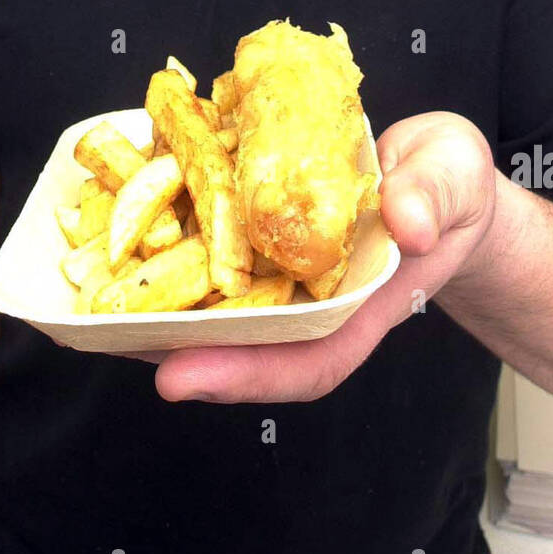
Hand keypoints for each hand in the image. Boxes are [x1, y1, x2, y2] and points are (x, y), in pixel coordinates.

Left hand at [125, 112, 497, 402]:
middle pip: (244, 347)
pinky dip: (174, 247)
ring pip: (220, 308)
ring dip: (161, 307)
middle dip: (177, 351)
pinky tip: (132, 227)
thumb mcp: (455, 179)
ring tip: (97, 302)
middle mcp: (314, 303)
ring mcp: (285, 277)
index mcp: (364, 304)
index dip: (244, 377)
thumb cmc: (449, 185)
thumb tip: (407, 222)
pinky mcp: (263, 241)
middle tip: (106, 340)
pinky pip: (216, 255)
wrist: (437, 176)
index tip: (180, 377)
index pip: (307, 362)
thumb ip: (434, 198)